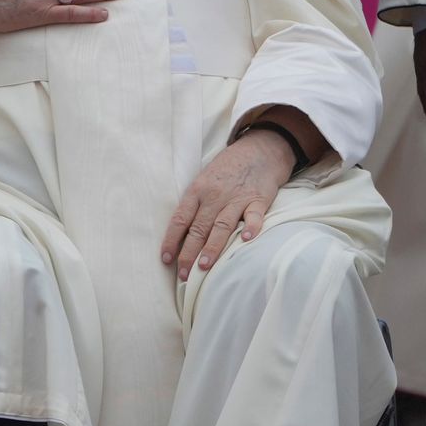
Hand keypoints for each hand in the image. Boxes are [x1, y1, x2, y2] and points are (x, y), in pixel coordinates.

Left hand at [161, 126, 295, 277]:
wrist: (259, 150)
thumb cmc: (228, 169)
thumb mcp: (205, 180)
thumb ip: (195, 205)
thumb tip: (180, 235)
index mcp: (198, 190)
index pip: (180, 219)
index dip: (171, 240)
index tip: (166, 259)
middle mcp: (215, 196)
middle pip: (198, 228)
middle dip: (189, 253)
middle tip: (184, 275)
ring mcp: (237, 198)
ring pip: (221, 226)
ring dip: (212, 247)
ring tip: (204, 267)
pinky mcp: (258, 199)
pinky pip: (254, 215)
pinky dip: (251, 227)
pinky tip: (247, 240)